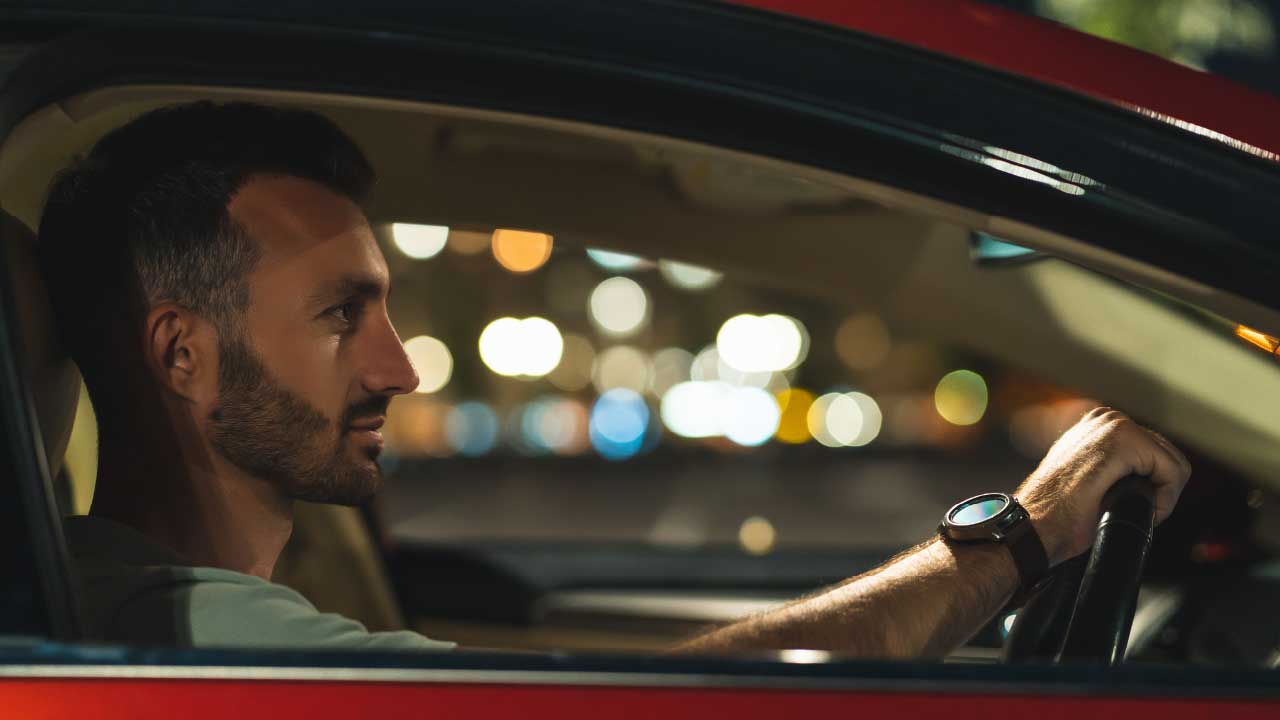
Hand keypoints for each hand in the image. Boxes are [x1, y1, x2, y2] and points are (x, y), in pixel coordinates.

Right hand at [1015, 407, 1191, 565]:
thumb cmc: (1054, 512)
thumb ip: (1109, 466)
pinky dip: (1165, 499)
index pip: (1154, 452)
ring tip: (1132, 511)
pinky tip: (1141, 510)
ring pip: (1174, 464)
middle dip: (1159, 489)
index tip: (1128, 504)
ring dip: (1162, 494)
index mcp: (1098, 424)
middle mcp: (1107, 417)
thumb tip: (1135, 475)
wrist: (1035, 524)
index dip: (1151, 486)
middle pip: (1168, 456)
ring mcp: (1115, 424)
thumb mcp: (1084, 478)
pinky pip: (1173, 472)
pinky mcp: (1125, 440)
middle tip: (1133, 512)